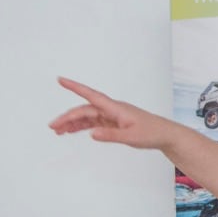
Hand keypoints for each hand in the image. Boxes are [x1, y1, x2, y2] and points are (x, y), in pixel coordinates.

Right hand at [49, 76, 176, 149]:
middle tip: (53, 127)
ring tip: (58, 131)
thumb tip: (92, 134)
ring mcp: (112, 116)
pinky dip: (82, 126)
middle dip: (68, 116)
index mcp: (116, 108)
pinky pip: (93, 122)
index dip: (75, 87)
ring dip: (72, 122)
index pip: (91, 95)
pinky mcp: (113, 122)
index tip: (61, 79)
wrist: (165, 135)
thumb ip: (111, 135)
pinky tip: (71, 131)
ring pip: (87, 116)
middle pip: (85, 110)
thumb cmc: (151, 132)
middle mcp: (112, 109)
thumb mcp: (131, 137)